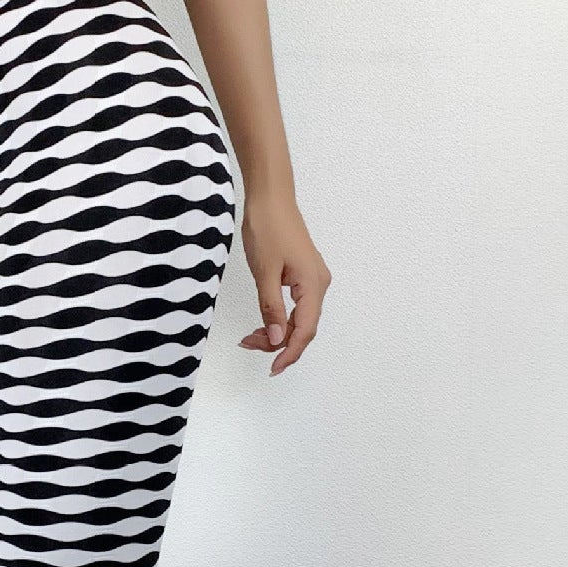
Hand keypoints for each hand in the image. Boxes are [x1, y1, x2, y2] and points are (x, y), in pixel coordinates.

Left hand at [238, 195, 329, 374]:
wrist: (270, 198)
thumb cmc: (268, 228)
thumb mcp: (265, 272)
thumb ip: (271, 308)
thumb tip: (277, 339)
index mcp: (313, 284)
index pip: (305, 330)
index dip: (289, 352)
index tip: (273, 368)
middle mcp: (319, 284)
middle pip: (303, 327)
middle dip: (278, 343)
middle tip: (249, 345)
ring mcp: (312, 279)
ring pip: (298, 317)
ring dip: (277, 331)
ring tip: (250, 336)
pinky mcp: (303, 274)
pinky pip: (296, 305)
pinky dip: (279, 317)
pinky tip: (263, 323)